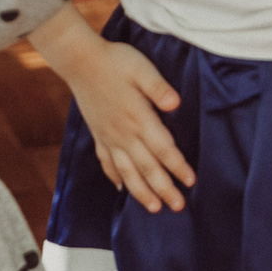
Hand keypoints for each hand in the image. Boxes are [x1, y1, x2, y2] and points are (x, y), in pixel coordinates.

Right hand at [64, 35, 195, 211]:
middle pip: (147, 167)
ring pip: (126, 171)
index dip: (178, 167)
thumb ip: (159, 88)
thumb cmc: (116, 62)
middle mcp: (123, 133)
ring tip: (154, 208)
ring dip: (141, 192)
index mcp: (138, 118)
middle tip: (178, 207)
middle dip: (164, 189)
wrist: (80, 61)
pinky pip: (106, 162)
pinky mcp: (98, 134)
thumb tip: (176, 103)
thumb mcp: (142, 69)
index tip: (191, 182)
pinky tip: (119, 188)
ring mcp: (108, 137)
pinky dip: (114, 177)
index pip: (163, 149)